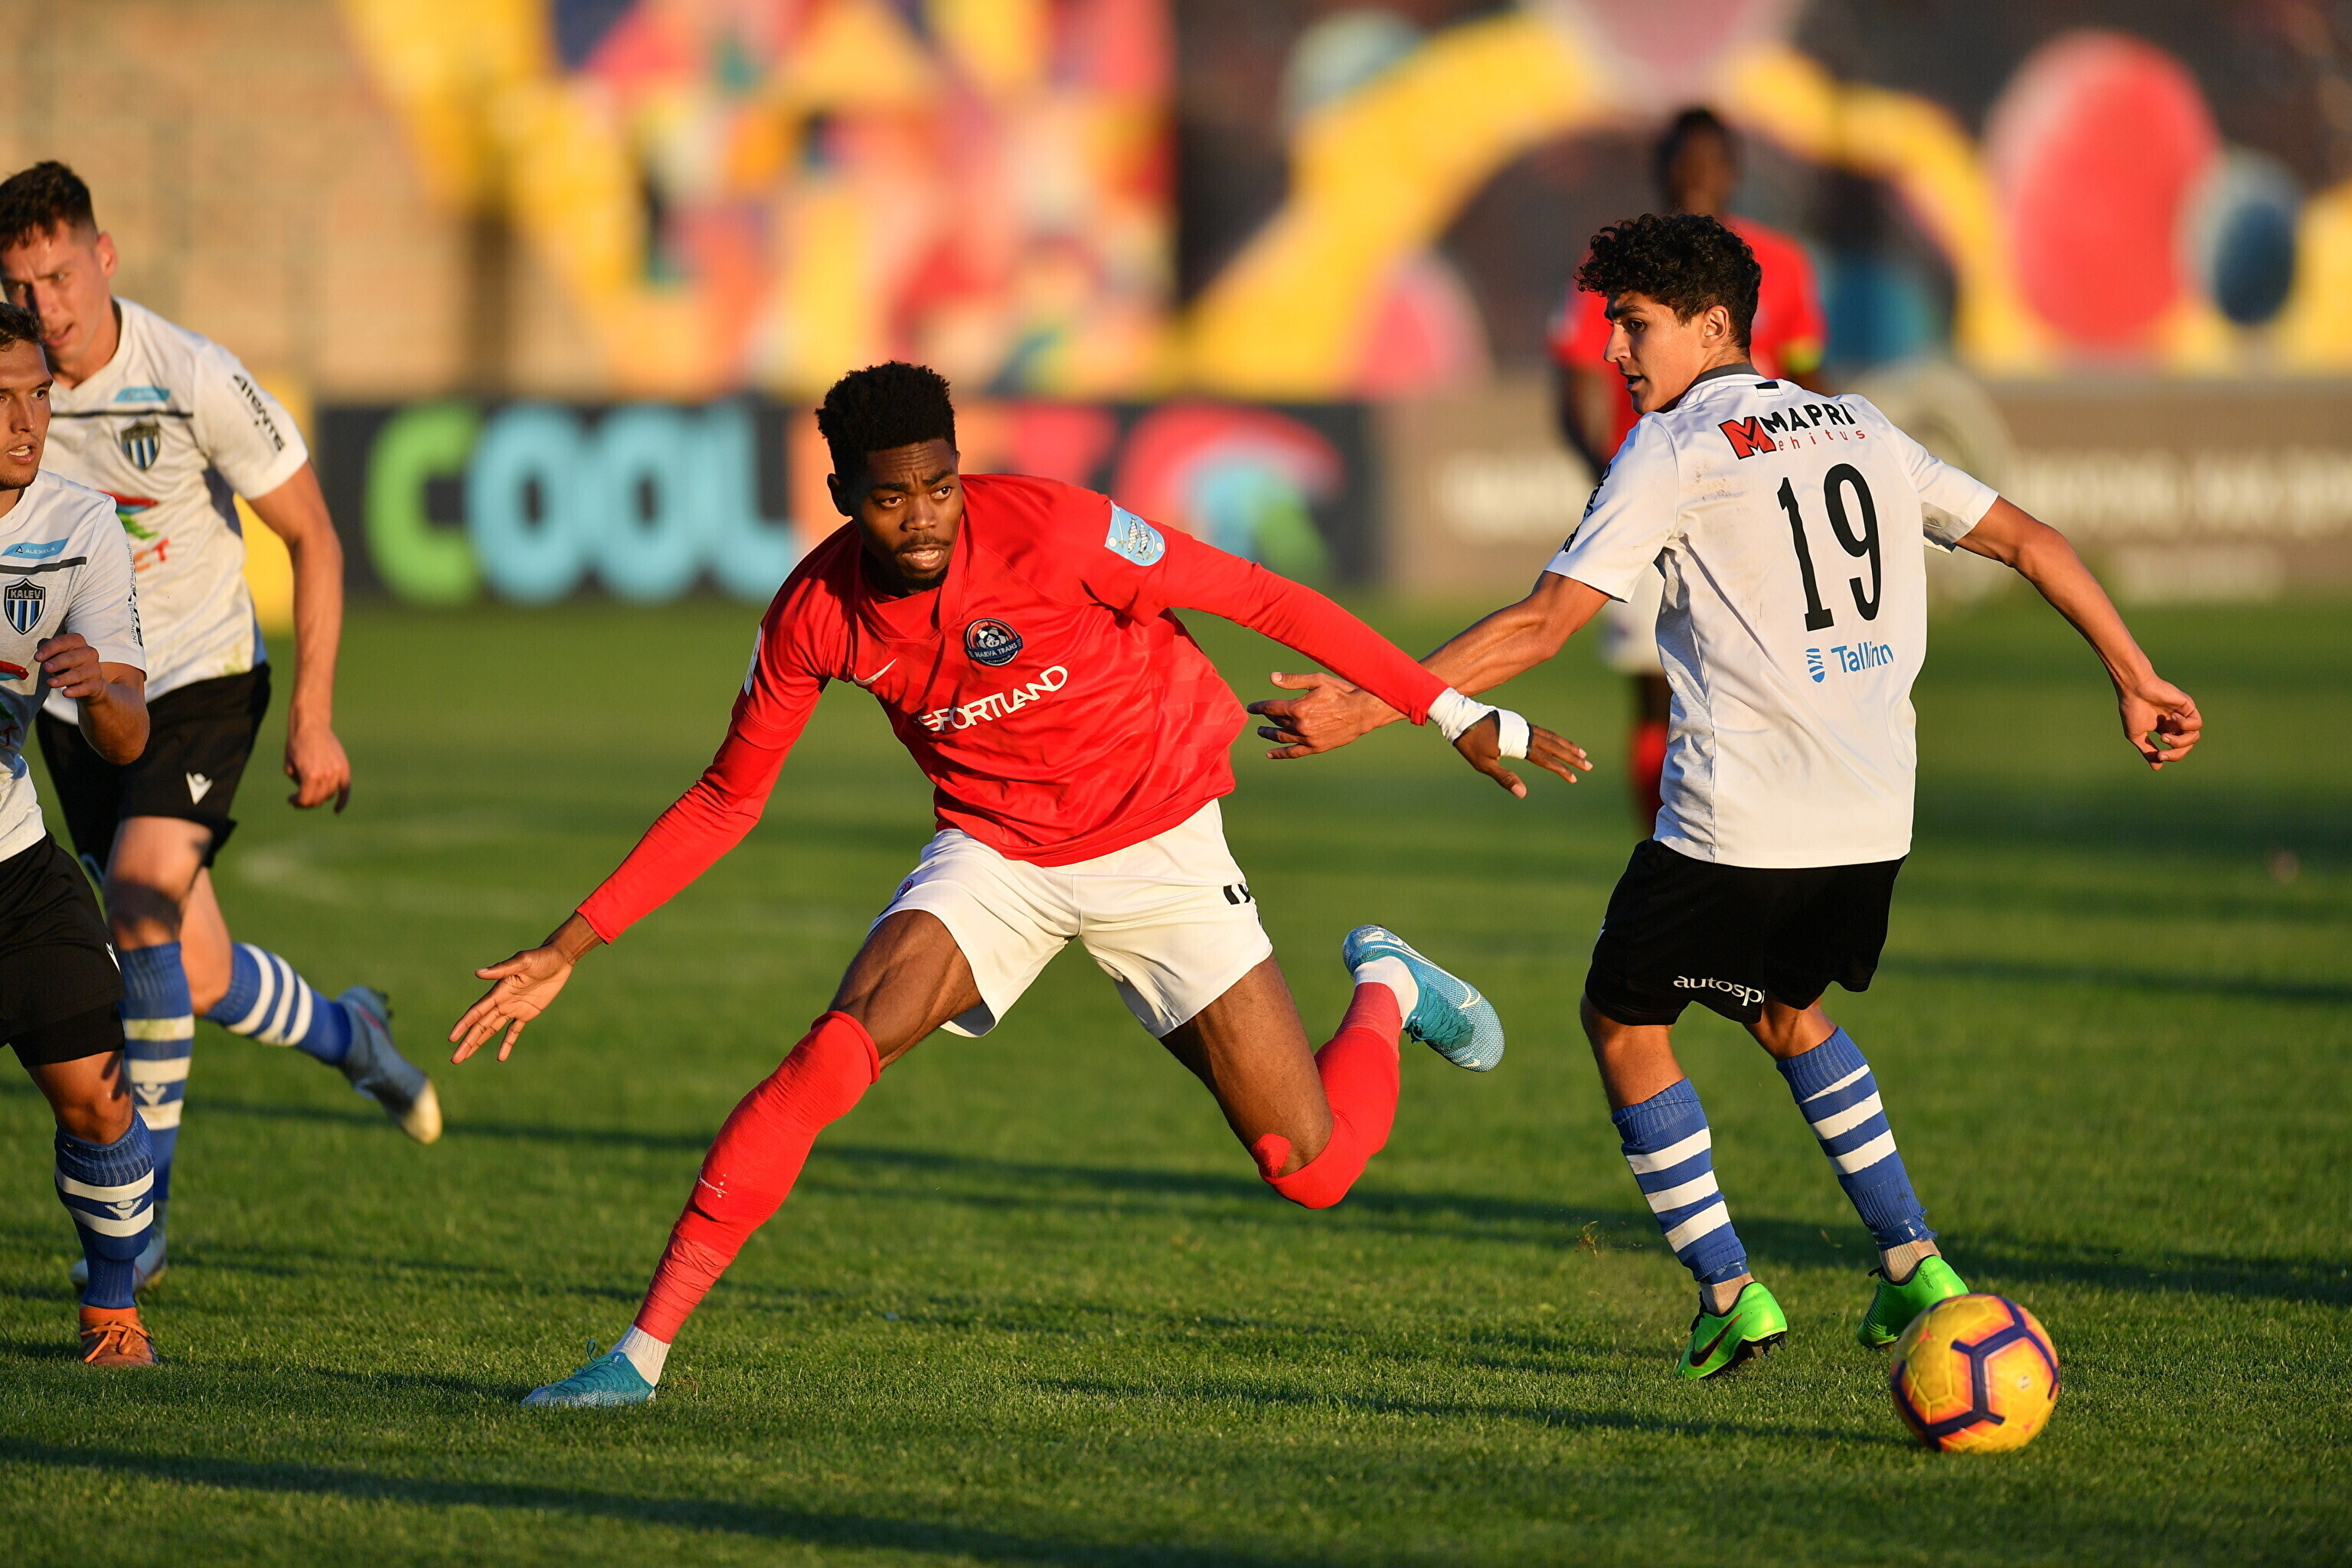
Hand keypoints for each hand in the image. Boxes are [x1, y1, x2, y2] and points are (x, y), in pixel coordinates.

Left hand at [34, 634, 106, 703]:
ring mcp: (94, 669)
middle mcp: (89, 653)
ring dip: (63, 678)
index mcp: (78, 642)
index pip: (64, 642)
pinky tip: (65, 693)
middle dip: (58, 662)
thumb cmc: (68, 664)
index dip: (50, 649)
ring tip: (50, 683)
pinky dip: (76, 691)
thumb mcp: (57, 653)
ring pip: (78, 673)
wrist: (88, 682)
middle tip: (45, 668)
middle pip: (73, 657)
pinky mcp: (95, 684)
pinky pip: (86, 687)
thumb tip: (40, 648)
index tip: (37, 658)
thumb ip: (48, 648)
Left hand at [285, 714, 351, 811]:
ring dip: (319, 797)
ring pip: (330, 795)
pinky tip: (336, 811)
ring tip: (311, 793)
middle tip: (299, 797)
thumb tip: (305, 796)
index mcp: (309, 776)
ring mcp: (337, 772)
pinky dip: (342, 801)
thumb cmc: (296, 745)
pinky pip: (346, 790)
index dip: (296, 802)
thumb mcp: (289, 767)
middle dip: (307, 801)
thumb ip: (299, 784)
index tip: (290, 800)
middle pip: (318, 799)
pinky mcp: (344, 768)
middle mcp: (326, 775)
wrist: (311, 726)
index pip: (305, 800)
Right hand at [450, 944, 577, 1062]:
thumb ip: (501, 969)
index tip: (452, 1038)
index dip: (464, 1025)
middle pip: (480, 1026)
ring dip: (478, 1043)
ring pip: (491, 1030)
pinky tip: (500, 1058)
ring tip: (465, 1058)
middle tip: (455, 1060)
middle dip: (468, 1042)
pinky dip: (506, 1044)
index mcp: (498, 991)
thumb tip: (478, 973)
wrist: (559, 959)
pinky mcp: (527, 1012)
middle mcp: (502, 1002)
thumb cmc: (540, 957)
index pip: (477, 1012)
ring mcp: (513, 1008)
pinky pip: (514, 1031)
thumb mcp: (522, 962)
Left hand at [1248, 671, 1400, 757]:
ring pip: (1282, 738)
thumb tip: (1272, 678)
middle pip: (1276, 722)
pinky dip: (1280, 754)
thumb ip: (1293, 681)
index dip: (1259, 707)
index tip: (1252, 707)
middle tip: (1261, 718)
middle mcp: (1300, 725)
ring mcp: (1307, 738)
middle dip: (1267, 719)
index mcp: (1298, 707)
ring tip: (1262, 732)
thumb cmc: (1341, 692)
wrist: (1363, 711)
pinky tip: (1270, 754)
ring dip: (1269, 735)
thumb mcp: (1317, 680)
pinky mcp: (1316, 747)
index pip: (1271, 708)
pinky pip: (1293, 753)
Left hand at [1452, 712, 1591, 797]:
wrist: (1460, 716)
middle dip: (1572, 757)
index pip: (1546, 759)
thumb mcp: (1483, 764)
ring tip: (1581, 752)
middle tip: (1589, 766)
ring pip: (1551, 736)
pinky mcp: (1518, 722)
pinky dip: (1554, 738)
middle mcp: (1524, 732)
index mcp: (1518, 743)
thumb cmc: (1470, 742)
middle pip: (1554, 746)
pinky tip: (1558, 743)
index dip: (1561, 769)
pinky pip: (1542, 731)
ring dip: (1566, 745)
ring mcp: (1522, 725)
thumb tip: (1523, 794)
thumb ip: (1505, 778)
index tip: (1574, 778)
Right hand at [2118, 674, 2201, 769]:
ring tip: (2164, 736)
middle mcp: (2176, 723)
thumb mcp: (2137, 735)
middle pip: (2188, 745)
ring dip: (2180, 742)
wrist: (2133, 690)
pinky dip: (2186, 725)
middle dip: (2176, 753)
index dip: (2170, 756)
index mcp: (2165, 729)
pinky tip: (2173, 718)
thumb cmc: (2132, 710)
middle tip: (2161, 752)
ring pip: (2194, 736)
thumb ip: (2148, 751)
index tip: (2158, 755)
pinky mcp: (2188, 706)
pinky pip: (2197, 723)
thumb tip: (2157, 767)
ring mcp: (2183, 715)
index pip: (2177, 749)